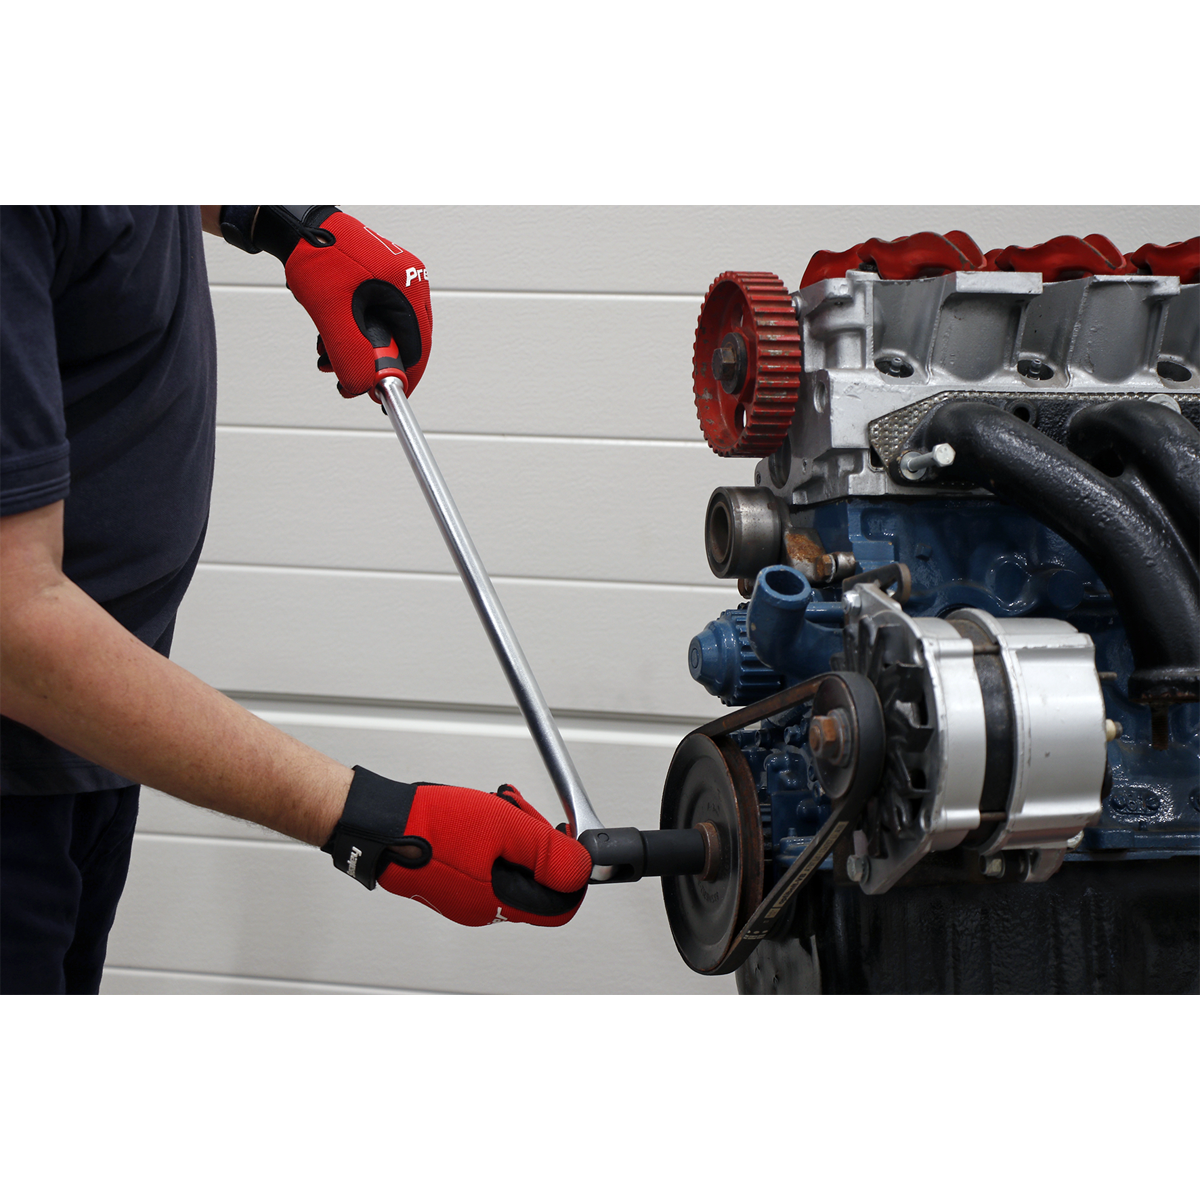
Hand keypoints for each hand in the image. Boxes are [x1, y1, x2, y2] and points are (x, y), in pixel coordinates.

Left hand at [219, 205, 432, 397]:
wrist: (296, 225)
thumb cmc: (316, 255)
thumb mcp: (331, 311)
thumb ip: (348, 351)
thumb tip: (361, 387)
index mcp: (408, 286)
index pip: (417, 347)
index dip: (402, 377)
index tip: (382, 399)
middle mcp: (408, 283)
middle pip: (401, 342)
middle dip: (371, 364)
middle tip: (347, 382)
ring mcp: (394, 282)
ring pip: (384, 333)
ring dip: (357, 352)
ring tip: (328, 358)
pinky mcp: (377, 282)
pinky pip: (373, 319)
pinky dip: (353, 335)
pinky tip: (329, 339)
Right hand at [323, 769, 592, 927]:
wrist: (379, 821)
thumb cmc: (431, 825)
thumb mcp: (504, 827)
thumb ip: (547, 852)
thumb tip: (580, 870)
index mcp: (497, 903)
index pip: (559, 908)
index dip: (571, 875)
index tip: (569, 843)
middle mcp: (481, 907)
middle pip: (536, 883)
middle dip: (539, 844)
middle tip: (525, 815)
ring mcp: (465, 894)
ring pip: (512, 868)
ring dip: (515, 834)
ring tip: (501, 807)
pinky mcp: (452, 878)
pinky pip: (489, 861)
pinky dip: (494, 836)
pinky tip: (485, 814)